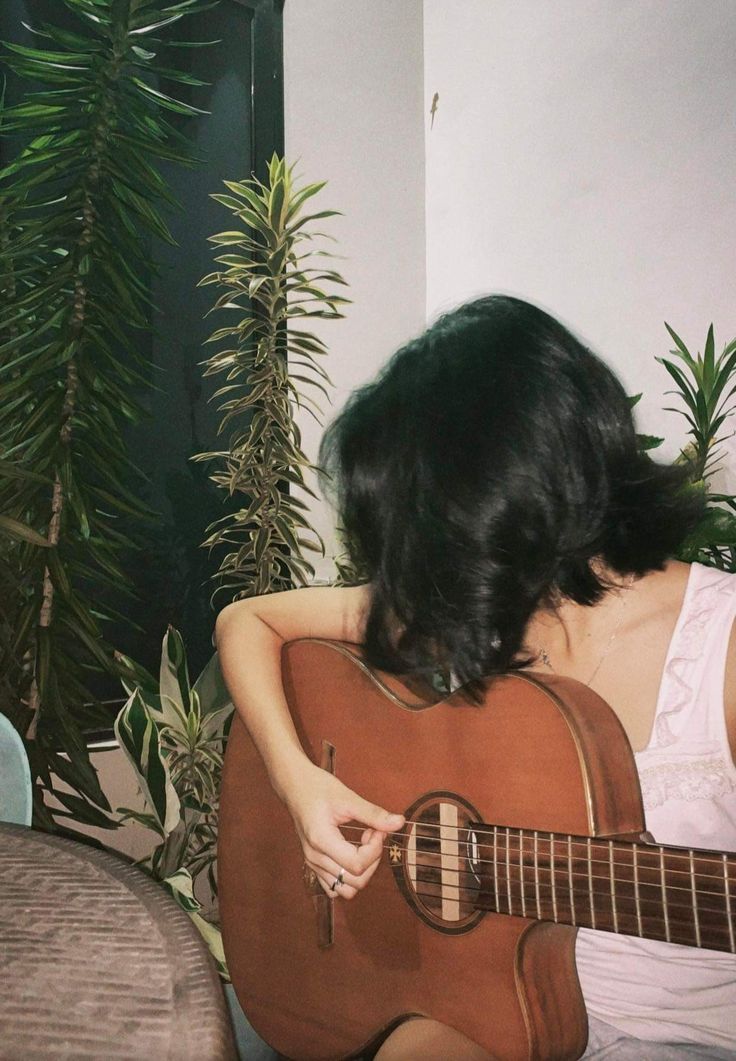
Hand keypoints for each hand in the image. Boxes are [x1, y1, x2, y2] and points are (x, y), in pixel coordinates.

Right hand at [281, 760, 404, 899]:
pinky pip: (335, 886)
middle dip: (372, 859)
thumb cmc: (317, 788)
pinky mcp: (314, 864)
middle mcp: (315, 858)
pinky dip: (349, 876)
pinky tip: (352, 852)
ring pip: (346, 889)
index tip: (377, 829)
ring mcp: (313, 864)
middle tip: (372, 834)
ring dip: (362, 870)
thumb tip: (400, 822)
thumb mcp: (348, 798)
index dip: (375, 849)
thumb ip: (374, 814)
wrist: (295, 786)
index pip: (357, 865)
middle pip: (355, 881)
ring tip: (362, 844)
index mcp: (321, 841)